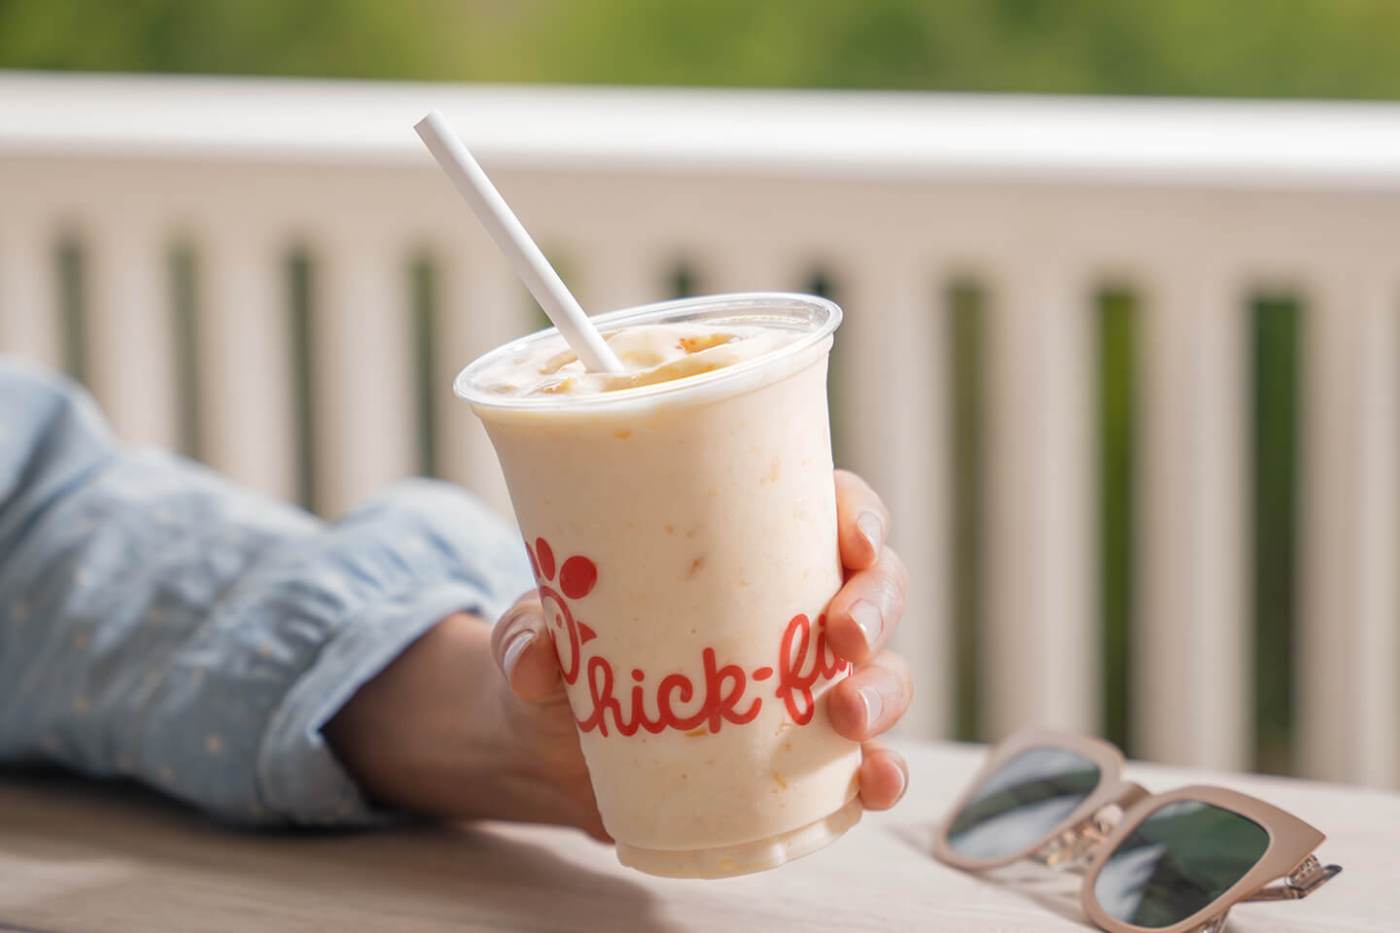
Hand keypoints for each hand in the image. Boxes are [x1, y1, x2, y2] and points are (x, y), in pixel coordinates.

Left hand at [327, 469, 910, 837]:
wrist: (555, 752)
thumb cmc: (565, 653)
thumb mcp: (538, 628)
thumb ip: (528, 638)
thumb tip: (538, 664)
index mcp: (753, 544)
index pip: (832, 507)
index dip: (860, 516)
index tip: (855, 539)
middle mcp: (797, 605)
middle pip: (876, 587)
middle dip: (876, 608)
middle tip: (843, 639)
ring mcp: (807, 683)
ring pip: (881, 672)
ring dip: (883, 693)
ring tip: (847, 719)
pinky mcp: (803, 756)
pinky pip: (864, 762)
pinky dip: (881, 773)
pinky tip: (874, 784)